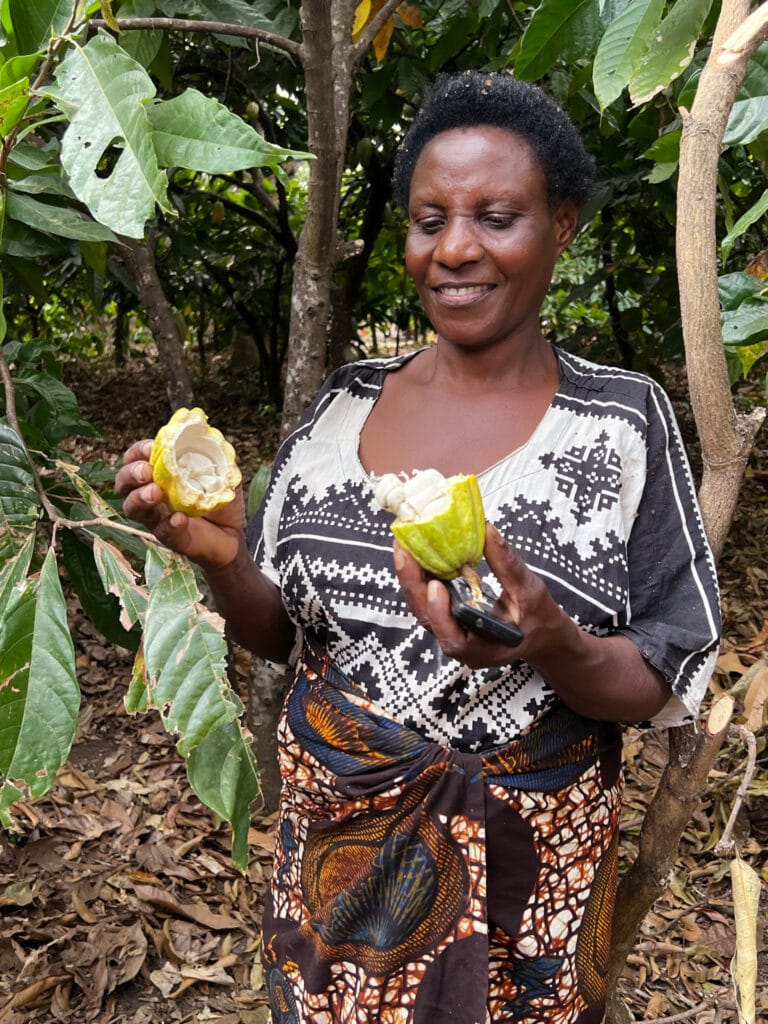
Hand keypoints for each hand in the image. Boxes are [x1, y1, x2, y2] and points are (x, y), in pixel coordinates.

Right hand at [115, 439, 246, 569]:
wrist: (234, 532)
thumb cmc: (220, 498)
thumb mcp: (220, 472)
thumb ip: (212, 454)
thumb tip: (207, 434)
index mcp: (159, 473)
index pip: (135, 458)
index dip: (138, 451)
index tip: (151, 448)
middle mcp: (151, 494)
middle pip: (124, 483)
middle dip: (130, 474)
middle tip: (147, 472)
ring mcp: (157, 516)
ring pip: (132, 508)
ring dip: (140, 498)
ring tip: (156, 493)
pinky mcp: (169, 536)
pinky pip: (161, 531)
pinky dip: (168, 524)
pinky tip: (180, 518)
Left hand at [393, 523, 557, 668]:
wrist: (537, 632)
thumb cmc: (536, 617)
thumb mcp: (529, 591)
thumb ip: (507, 565)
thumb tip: (488, 530)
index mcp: (480, 648)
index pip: (453, 639)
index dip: (440, 614)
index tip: (435, 586)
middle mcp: (458, 643)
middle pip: (427, 617)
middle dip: (412, 583)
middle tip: (403, 549)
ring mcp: (448, 630)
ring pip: (422, 607)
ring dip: (411, 576)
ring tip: (404, 544)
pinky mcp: (445, 616)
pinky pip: (426, 598)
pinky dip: (419, 576)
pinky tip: (415, 551)